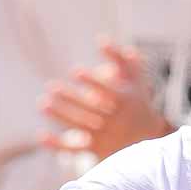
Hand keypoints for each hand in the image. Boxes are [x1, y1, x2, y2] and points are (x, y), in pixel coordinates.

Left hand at [39, 40, 173, 160]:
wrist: (150, 146)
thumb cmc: (138, 105)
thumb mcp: (137, 82)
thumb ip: (122, 59)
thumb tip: (101, 39)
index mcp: (125, 101)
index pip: (108, 91)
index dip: (92, 82)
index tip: (76, 71)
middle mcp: (115, 120)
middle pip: (91, 109)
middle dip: (71, 99)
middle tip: (51, 87)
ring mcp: (105, 136)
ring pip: (80, 125)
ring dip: (61, 115)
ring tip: (42, 103)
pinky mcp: (96, 150)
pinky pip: (75, 149)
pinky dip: (58, 145)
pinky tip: (40, 136)